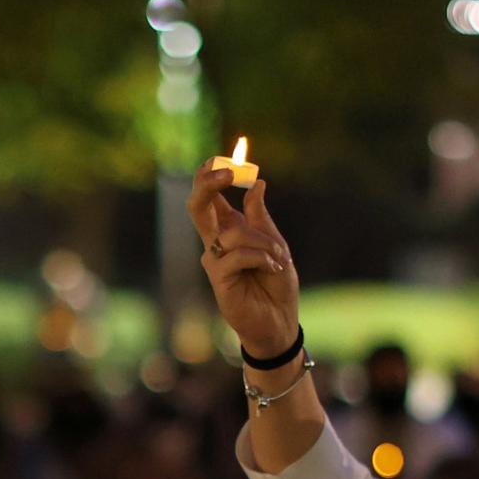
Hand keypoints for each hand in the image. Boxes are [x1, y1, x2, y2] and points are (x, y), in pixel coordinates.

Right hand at [185, 169, 298, 361]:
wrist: (280, 321)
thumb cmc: (276, 284)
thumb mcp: (275, 243)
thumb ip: (260, 217)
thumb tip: (257, 183)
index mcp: (229, 229)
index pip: (210, 196)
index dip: (210, 174)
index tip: (225, 157)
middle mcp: (216, 243)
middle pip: (198, 206)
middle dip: (208, 183)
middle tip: (227, 171)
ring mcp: (214, 261)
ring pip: (233, 233)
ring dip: (264, 242)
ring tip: (279, 259)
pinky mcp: (218, 279)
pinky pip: (238, 255)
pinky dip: (262, 258)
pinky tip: (274, 269)